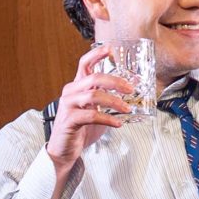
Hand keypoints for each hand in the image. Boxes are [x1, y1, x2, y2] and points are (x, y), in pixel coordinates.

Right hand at [46, 44, 136, 171]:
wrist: (64, 150)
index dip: (97, 54)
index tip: (111, 49)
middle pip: (94, 77)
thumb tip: (134, 91)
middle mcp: (71, 92)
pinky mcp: (69, 120)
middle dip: (115, 81)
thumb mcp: (97, 109)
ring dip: (114, 101)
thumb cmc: (81, 128)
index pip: (85, 64)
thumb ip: (109, 99)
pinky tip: (118, 123)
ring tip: (127, 109)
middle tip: (131, 89)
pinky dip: (108, 119)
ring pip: (93, 95)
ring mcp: (68, 105)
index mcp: (77, 86)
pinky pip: (91, 116)